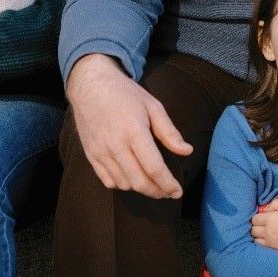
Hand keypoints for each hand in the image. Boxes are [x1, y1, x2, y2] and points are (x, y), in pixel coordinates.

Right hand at [66, 53, 191, 199]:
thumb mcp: (153, 106)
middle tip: (168, 192)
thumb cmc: (125, 94)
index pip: (154, 168)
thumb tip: (187, 151)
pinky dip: (122, 184)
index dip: (168, 184)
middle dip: (157, 192)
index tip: (178, 192)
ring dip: (140, 188)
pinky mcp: (91, 155)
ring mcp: (100, 152)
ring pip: (124, 184)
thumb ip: (169, 131)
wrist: (90, 85)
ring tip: (152, 183)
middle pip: (139, 182)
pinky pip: (107, 181)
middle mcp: (115, 145)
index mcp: (134, 131)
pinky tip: (132, 177)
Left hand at [251, 197, 277, 253]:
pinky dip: (263, 242)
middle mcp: (268, 232)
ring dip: (258, 235)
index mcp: (270, 219)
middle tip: (265, 223)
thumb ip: (275, 204)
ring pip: (256, 239)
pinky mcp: (276, 249)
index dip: (258, 216)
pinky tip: (270, 239)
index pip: (254, 219)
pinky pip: (262, 247)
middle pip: (253, 230)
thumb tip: (266, 210)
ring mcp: (271, 242)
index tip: (265, 215)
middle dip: (257, 225)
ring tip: (266, 231)